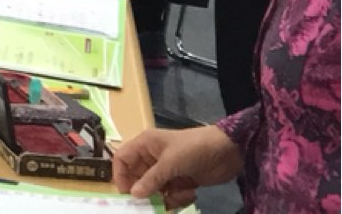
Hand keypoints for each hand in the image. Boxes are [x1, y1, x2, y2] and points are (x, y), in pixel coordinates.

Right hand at [112, 126, 241, 207]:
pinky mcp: (181, 181)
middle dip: (145, 191)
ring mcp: (168, 170)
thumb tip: (133, 195)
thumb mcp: (170, 163)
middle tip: (150, 204)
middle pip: (138, 177)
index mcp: (145, 145)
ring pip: (156, 189)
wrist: (228, 152)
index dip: (120, 175)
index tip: (126, 194)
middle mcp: (153, 157)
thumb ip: (151, 179)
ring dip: (165, 197)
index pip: (122, 159)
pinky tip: (191, 192)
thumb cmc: (194, 149)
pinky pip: (172, 195)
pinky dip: (179, 198)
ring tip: (180, 194)